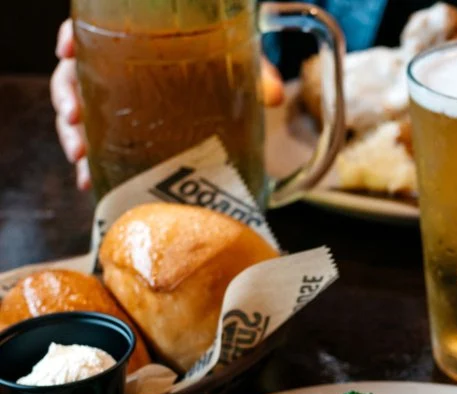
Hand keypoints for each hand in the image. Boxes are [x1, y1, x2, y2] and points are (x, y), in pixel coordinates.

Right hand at [51, 19, 285, 191]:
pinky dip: (91, 166)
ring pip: (79, 114)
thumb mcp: (238, 67)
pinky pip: (98, 149)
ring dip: (72, 135)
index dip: (73, 37)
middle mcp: (118, 72)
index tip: (67, 49)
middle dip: (67, 96)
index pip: (91, 32)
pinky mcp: (123, 138)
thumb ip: (254, 73)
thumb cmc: (225, 73)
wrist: (230, 101)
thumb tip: (272, 96)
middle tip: (74, 117)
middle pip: (76, 76)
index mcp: (137, 43)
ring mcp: (117, 106)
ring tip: (80, 156)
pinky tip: (90, 180)